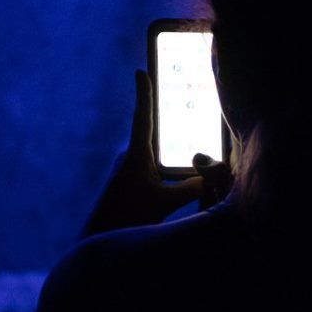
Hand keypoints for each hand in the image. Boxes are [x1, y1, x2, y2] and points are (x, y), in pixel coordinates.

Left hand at [78, 71, 218, 237]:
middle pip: (154, 131)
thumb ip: (191, 188)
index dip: (144, 92)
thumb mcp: (164, 203)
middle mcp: (130, 157)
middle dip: (167, 117)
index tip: (141, 71)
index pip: (143, 116)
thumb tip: (213, 175)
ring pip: (155, 151)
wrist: (98, 241)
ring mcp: (128, 170)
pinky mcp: (129, 183)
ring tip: (192, 139)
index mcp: (136, 154)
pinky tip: (181, 174)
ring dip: (170, 146)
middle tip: (183, 98)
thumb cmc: (126, 219)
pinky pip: (151, 166)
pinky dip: (166, 164)